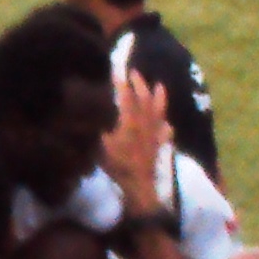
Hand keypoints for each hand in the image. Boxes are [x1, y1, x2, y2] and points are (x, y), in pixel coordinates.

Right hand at [100, 71, 171, 213]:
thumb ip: (98, 125)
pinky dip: (166, 126)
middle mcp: (145, 124)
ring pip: (159, 111)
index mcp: (129, 121)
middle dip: (140, 84)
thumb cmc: (117, 165)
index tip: (116, 71)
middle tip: (134, 72)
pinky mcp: (159, 147)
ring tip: (160, 86)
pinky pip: (165, 133)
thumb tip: (91, 109)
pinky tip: (167, 126)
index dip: (121, 82)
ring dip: (159, 97)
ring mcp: (154, 135)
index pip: (126, 96)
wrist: (138, 187)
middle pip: (144, 99)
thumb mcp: (100, 143)